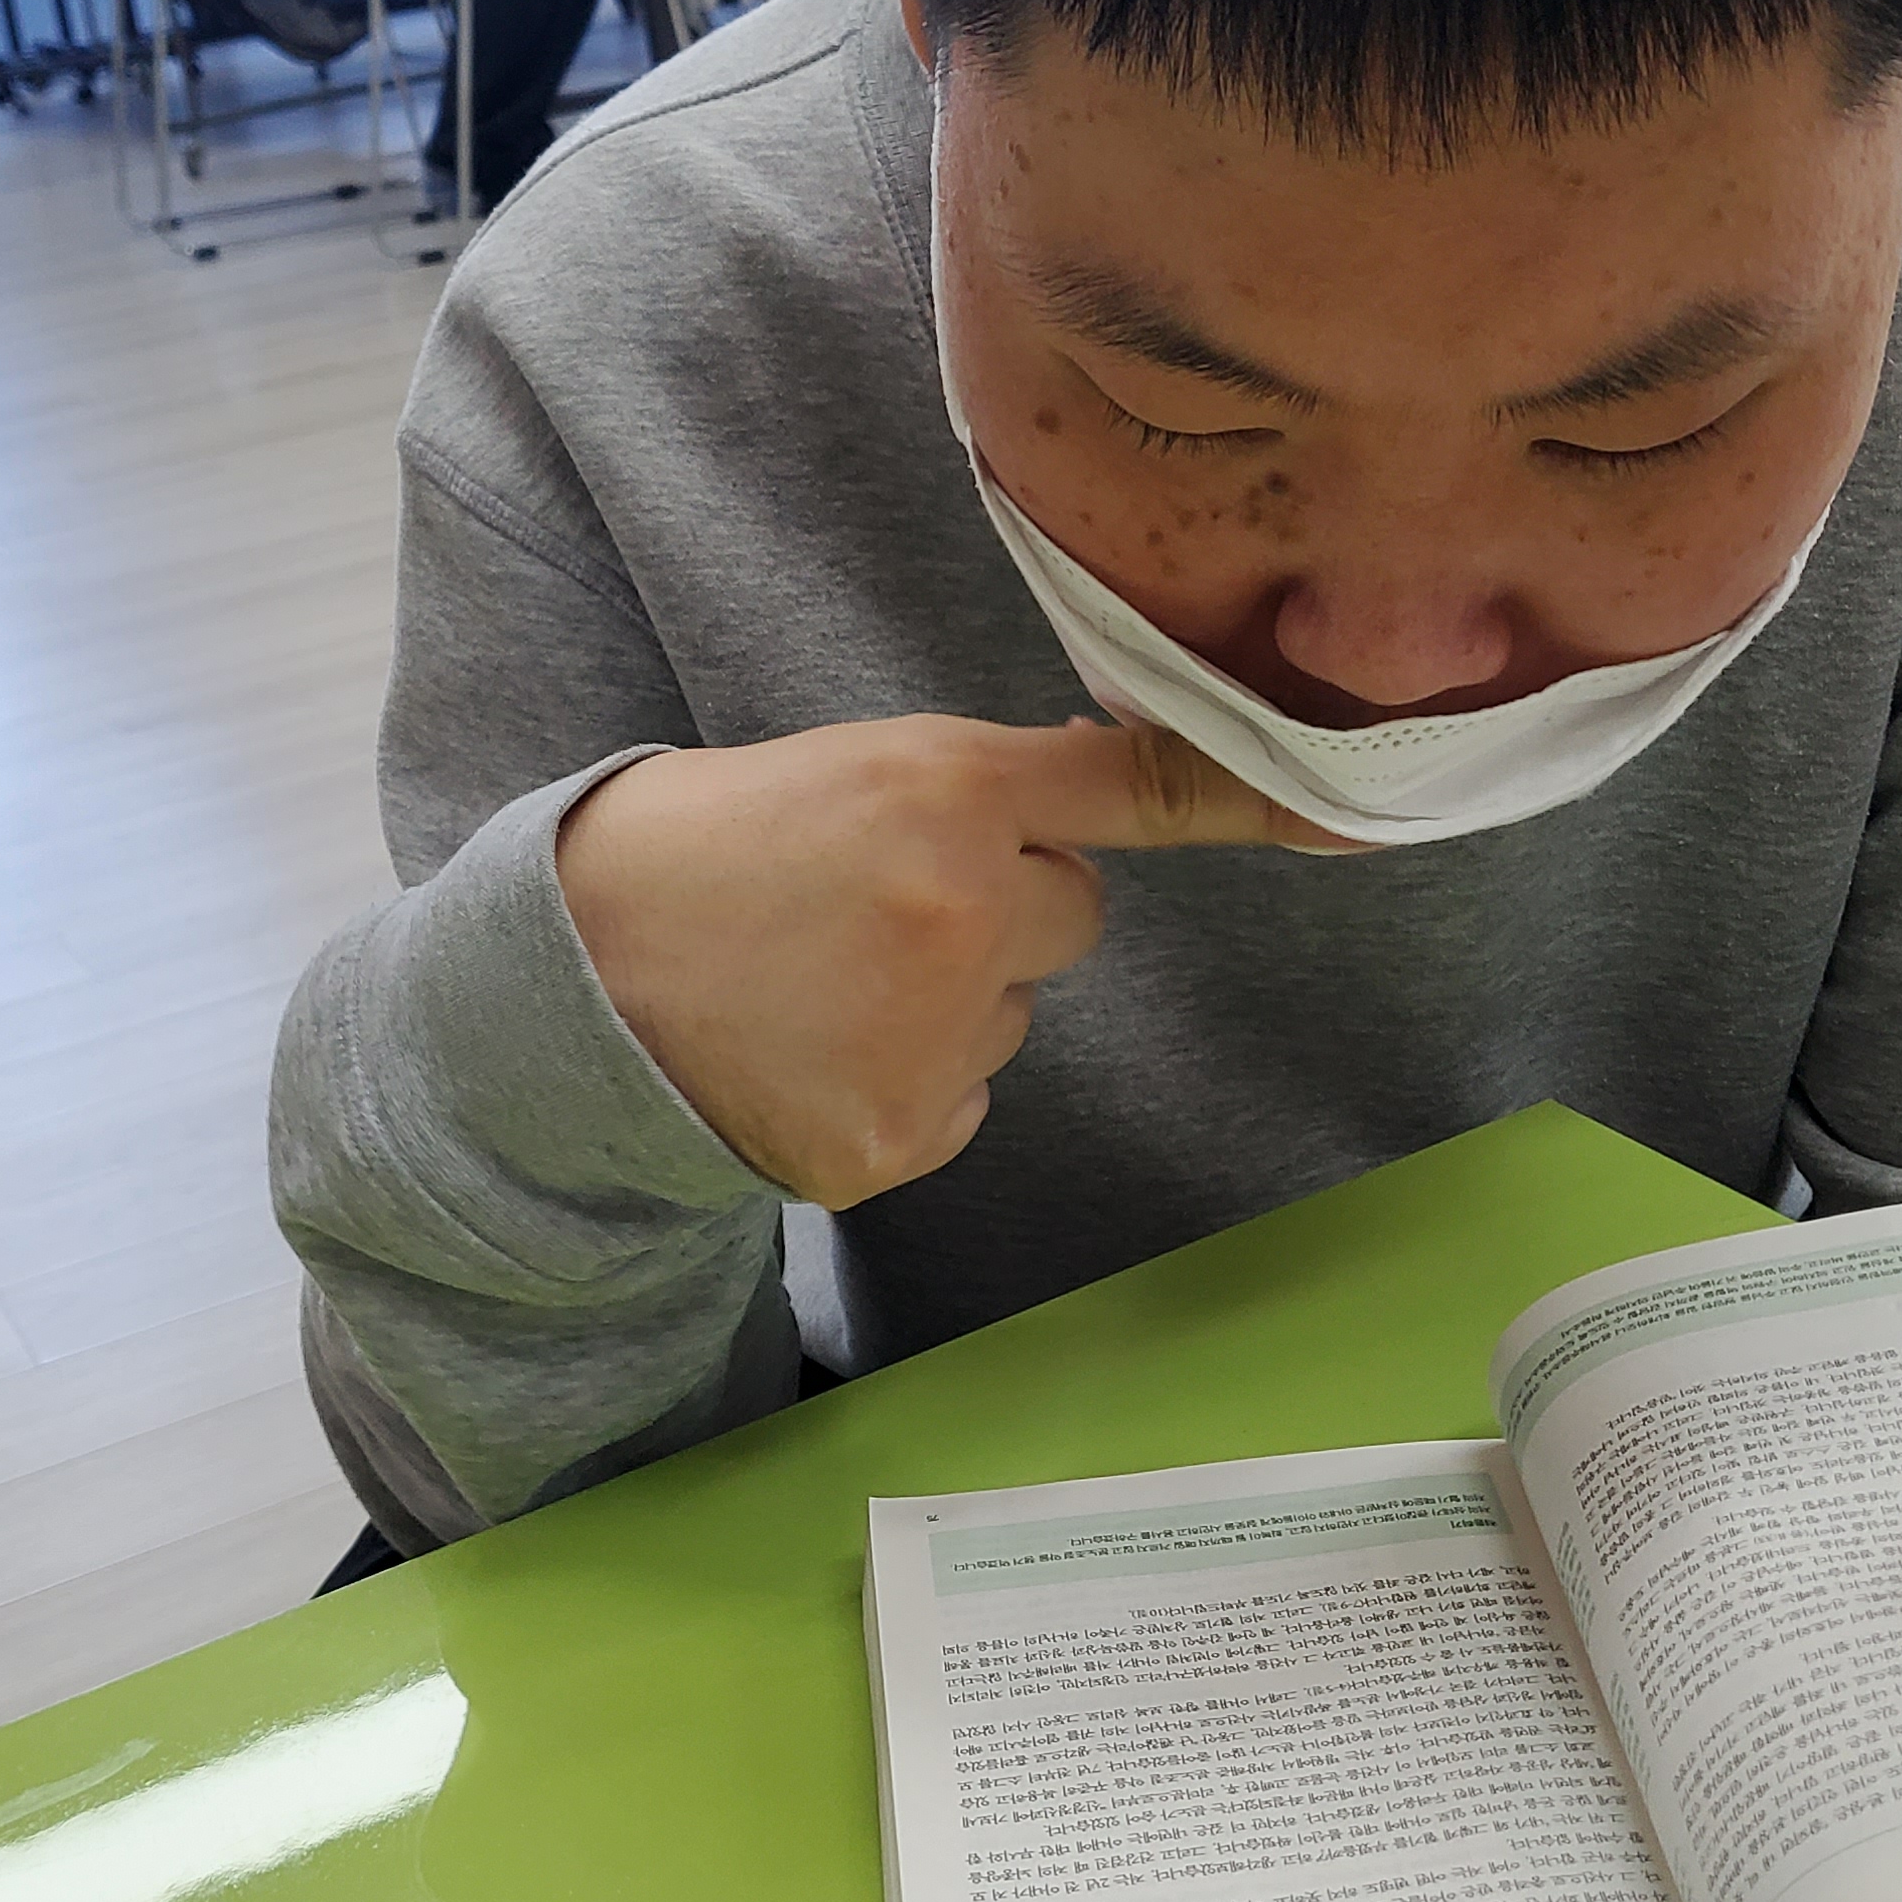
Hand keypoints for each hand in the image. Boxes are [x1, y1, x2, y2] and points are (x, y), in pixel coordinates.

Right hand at [558, 716, 1332, 1207]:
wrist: (566, 981)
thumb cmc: (705, 851)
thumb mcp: (846, 766)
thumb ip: (978, 787)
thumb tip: (1093, 806)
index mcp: (943, 789)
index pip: (1126, 791)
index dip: (1233, 798)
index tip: (1334, 807)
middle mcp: (961, 909)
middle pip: (1070, 918)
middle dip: (999, 913)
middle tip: (870, 904)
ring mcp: (935, 1035)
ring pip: (1011, 1016)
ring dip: (945, 1001)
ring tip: (818, 977)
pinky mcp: (901, 1135)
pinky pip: (964, 1100)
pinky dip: (903, 1083)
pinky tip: (812, 1050)